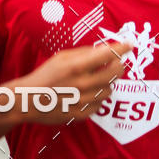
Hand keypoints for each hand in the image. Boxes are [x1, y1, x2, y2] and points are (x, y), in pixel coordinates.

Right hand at [8, 41, 130, 124]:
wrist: (29, 100)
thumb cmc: (45, 75)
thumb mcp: (61, 57)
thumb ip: (84, 53)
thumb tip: (104, 50)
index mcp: (76, 66)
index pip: (107, 54)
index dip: (121, 48)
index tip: (129, 44)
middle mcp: (83, 84)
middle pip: (115, 73)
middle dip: (119, 65)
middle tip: (115, 63)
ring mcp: (83, 101)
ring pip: (110, 89)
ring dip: (108, 82)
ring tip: (97, 79)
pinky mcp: (82, 114)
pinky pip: (100, 104)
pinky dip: (98, 97)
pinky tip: (89, 93)